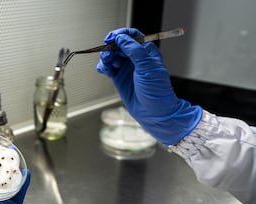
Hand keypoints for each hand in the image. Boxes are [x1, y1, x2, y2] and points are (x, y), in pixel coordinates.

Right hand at [96, 28, 201, 145]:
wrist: (154, 112)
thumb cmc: (156, 91)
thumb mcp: (147, 66)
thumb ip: (134, 50)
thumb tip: (121, 38)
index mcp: (146, 52)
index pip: (133, 36)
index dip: (122, 34)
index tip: (112, 38)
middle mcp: (136, 58)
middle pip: (119, 45)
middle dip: (111, 47)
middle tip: (107, 53)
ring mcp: (126, 68)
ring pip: (112, 56)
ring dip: (106, 57)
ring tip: (106, 63)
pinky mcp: (119, 78)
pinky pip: (108, 68)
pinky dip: (103, 66)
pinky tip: (102, 69)